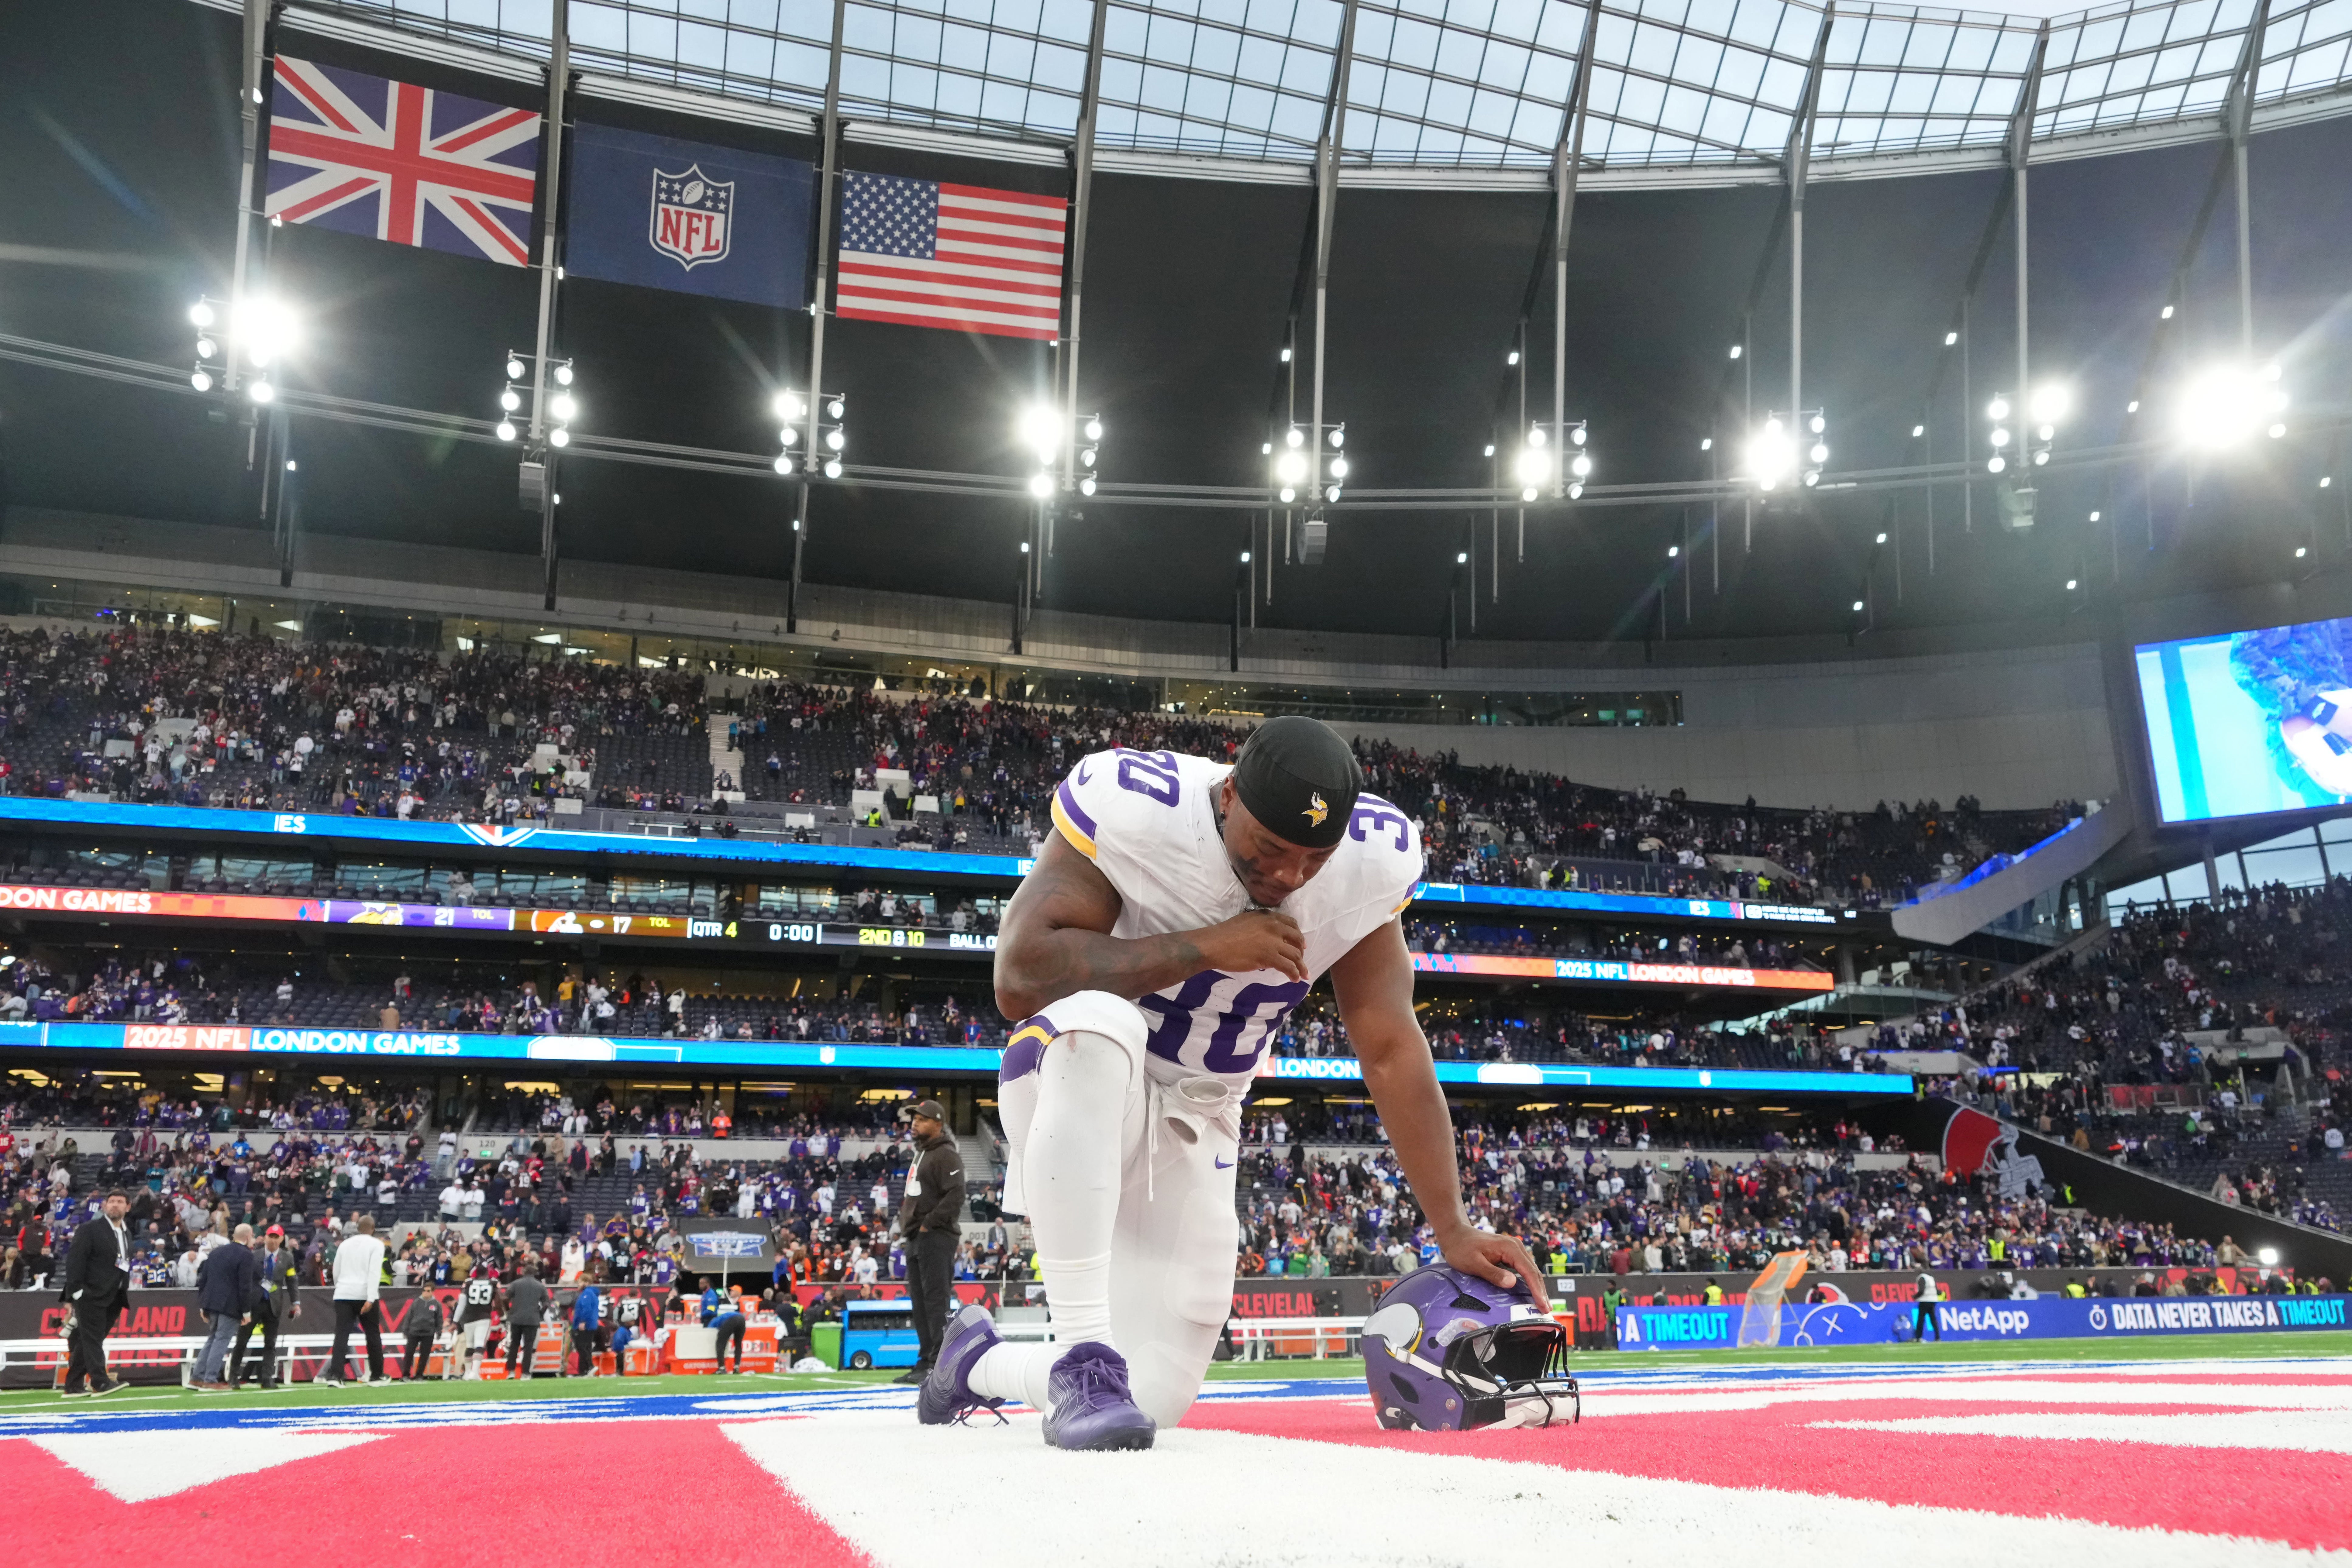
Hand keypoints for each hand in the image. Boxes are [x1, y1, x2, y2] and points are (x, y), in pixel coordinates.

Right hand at [1190, 909, 1306, 981]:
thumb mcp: (1246, 921)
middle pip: (1297, 939)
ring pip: (1295, 954)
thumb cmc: (1225, 934)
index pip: (1291, 924)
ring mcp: (1272, 942)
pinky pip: (1288, 966)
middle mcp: (1273, 927)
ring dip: (1301, 966)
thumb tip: (1270, 939)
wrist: (1214, 945)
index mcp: (1268, 916)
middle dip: (1302, 951)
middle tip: (1302, 961)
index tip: (1301, 945)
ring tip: (1303, 975)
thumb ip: (1261, 926)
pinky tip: (1294, 979)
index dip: (1298, 935)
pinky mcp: (1269, 957)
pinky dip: (1294, 974)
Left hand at [1438, 1224, 1550, 1312]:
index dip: (1537, 1290)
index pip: (1529, 1272)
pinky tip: (1531, 1293)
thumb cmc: (1461, 1248)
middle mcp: (1516, 1247)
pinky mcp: (1510, 1254)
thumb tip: (1512, 1283)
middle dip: (1541, 1291)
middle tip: (1546, 1310)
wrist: (1455, 1234)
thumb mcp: (1474, 1263)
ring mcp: (1514, 1250)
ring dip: (1537, 1287)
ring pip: (1530, 1271)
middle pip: (1534, 1272)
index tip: (1542, 1306)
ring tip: (1542, 1305)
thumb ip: (1493, 1273)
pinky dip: (1529, 1282)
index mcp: (1510, 1248)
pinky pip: (1524, 1270)